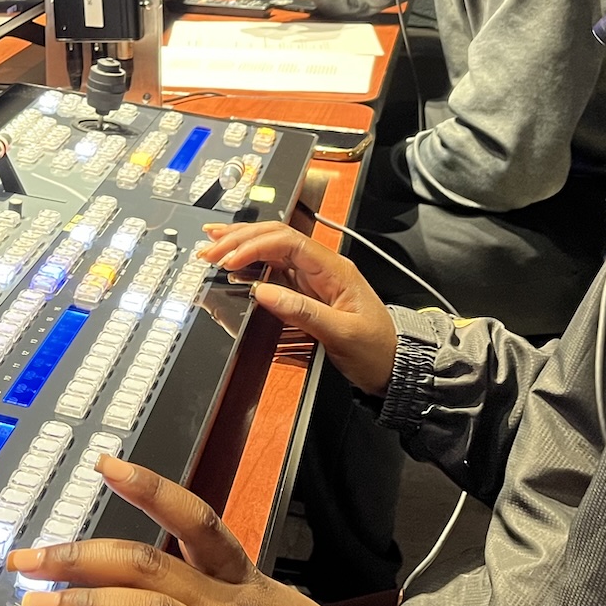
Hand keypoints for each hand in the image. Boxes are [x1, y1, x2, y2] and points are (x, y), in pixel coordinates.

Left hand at [11, 458, 374, 605]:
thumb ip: (219, 592)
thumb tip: (155, 581)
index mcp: (244, 581)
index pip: (195, 518)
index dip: (149, 488)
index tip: (103, 465)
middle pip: (151, 563)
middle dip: (82, 557)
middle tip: (30, 558)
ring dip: (92, 605)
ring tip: (45, 603)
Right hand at [199, 220, 398, 394]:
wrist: (396, 367)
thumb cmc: (377, 350)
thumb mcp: (342, 334)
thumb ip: (302, 311)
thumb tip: (262, 292)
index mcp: (334, 269)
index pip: (288, 242)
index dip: (255, 246)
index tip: (229, 261)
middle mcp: (322, 267)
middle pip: (277, 239)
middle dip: (241, 240)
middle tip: (210, 249)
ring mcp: (314, 278)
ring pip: (273, 250)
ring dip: (242, 246)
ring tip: (214, 244)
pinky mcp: (307, 292)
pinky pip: (275, 270)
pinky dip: (251, 264)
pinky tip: (234, 263)